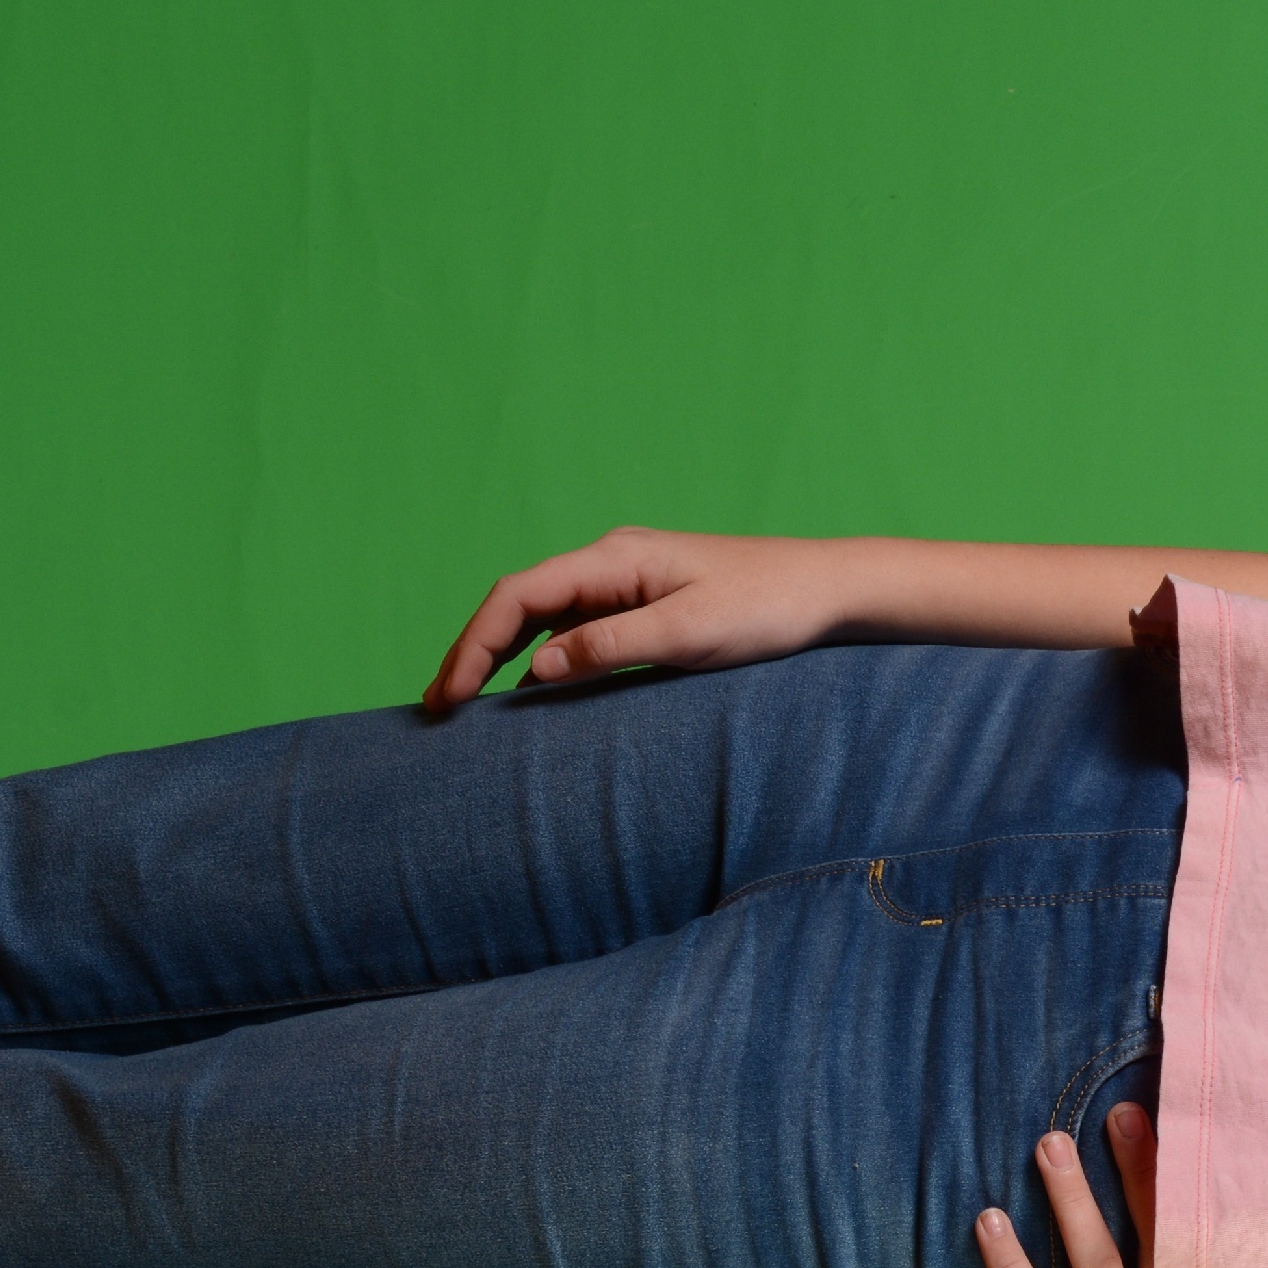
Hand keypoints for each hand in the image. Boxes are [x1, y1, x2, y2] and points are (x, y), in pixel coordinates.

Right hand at [423, 527, 852, 710]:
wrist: (829, 591)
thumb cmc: (770, 607)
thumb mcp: (690, 633)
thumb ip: (611, 647)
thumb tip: (535, 667)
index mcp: (614, 558)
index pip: (518, 595)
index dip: (474, 644)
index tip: (450, 695)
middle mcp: (611, 564)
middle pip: (519, 604)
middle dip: (474, 652)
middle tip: (438, 708)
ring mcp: (627, 585)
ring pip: (545, 619)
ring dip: (503, 658)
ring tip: (468, 709)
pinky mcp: (646, 608)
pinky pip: (578, 632)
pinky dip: (546, 662)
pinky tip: (533, 698)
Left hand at [973, 1102, 1230, 1267]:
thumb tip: (1226, 1256)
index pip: (1207, 1242)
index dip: (1196, 1183)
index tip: (1192, 1122)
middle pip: (1161, 1242)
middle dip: (1144, 1172)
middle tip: (1125, 1109)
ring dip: (1073, 1202)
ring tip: (1051, 1142)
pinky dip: (1011, 1266)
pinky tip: (989, 1223)